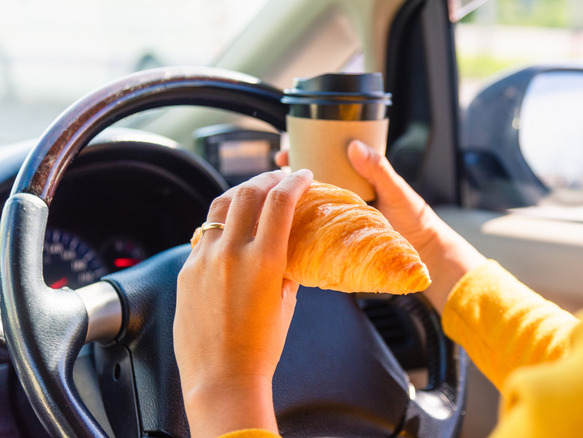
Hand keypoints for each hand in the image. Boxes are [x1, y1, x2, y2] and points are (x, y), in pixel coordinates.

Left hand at [174, 169, 312, 436]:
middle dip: (268, 178)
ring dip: (240, 192)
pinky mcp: (186, 270)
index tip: (303, 175)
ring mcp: (203, 259)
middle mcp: (231, 253)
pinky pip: (203, 233)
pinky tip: (229, 228)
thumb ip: (286, 268)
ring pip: (219, 206)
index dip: (294, 181)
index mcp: (264, 260)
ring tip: (253, 192)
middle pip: (247, 192)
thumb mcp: (286, 302)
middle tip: (280, 178)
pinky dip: (221, 222)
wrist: (222, 378)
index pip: (280, 201)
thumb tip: (288, 248)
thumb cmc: (260, 348)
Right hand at [276, 141, 484, 310]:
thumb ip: (379, 169)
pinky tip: (283, 228)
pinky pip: (314, 229)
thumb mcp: (396, 190)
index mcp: (356, 178)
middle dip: (286, 179)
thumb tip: (355, 146)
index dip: (301, 154)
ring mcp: (338, 218)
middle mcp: (343, 197)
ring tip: (269, 202)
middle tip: (271, 176)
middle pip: (308, 183)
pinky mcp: (337, 238)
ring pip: (307, 206)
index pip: (323, 160)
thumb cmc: (415, 219)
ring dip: (288, 203)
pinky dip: (298, 226)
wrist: (422, 251)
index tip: (284, 154)